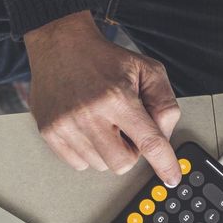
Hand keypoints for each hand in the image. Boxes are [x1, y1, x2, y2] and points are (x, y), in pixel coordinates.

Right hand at [24, 11, 182, 185]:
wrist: (60, 45)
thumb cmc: (103, 58)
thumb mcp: (147, 70)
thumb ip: (164, 103)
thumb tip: (164, 137)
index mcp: (117, 97)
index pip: (149, 142)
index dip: (165, 164)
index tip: (172, 178)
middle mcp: (89, 114)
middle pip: (123, 163)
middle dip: (130, 151)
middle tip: (125, 128)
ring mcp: (66, 125)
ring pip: (100, 165)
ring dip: (107, 150)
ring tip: (102, 121)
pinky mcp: (49, 132)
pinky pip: (78, 163)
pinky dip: (88, 151)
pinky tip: (87, 127)